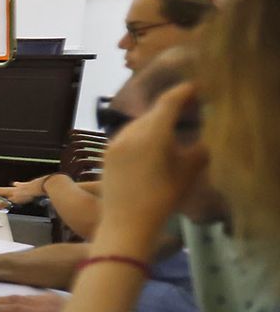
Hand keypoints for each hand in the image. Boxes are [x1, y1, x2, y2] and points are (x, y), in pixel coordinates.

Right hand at [0, 178, 44, 206]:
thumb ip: (3, 203)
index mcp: (6, 191)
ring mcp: (16, 188)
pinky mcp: (23, 187)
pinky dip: (15, 186)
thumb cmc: (27, 192)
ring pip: (6, 189)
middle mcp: (10, 189)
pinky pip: (16, 186)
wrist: (38, 186)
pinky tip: (16, 184)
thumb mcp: (13, 200)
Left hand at [99, 82, 207, 244]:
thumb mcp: (188, 173)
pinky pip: (128, 135)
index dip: (184, 92)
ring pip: (139, 122)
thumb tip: (204, 136)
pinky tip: (151, 142)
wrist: (125, 224)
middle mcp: (130, 133)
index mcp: (152, 134)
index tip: (196, 87)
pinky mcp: (106, 154)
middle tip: (189, 106)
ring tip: (171, 125)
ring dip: (155, 120)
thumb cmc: (162, 199)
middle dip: (170, 107)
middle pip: (153, 111)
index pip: (168, 102)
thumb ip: (198, 149)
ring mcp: (115, 143)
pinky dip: (142, 132)